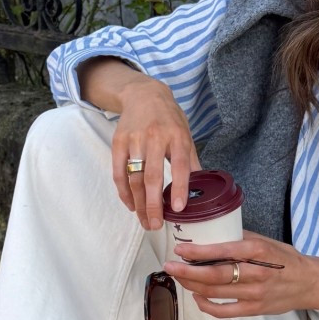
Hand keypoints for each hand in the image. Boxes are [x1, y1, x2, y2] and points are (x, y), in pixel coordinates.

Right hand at [95, 67, 199, 230]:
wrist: (144, 94)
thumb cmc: (169, 119)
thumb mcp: (186, 134)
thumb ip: (190, 161)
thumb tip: (200, 189)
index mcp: (177, 136)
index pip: (179, 165)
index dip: (179, 188)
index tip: (178, 209)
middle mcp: (155, 137)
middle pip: (152, 177)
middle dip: (153, 204)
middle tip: (155, 225)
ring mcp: (134, 140)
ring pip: (134, 178)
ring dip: (138, 203)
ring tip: (144, 220)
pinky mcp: (118, 142)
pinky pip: (119, 172)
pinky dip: (123, 192)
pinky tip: (131, 205)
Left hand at [167, 232, 318, 318]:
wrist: (309, 283)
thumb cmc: (286, 259)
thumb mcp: (265, 241)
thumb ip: (240, 239)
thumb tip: (211, 235)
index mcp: (258, 251)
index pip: (222, 252)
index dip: (196, 252)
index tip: (179, 249)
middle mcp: (255, 273)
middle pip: (213, 276)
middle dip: (186, 271)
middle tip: (169, 266)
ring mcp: (254, 294)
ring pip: (214, 293)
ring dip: (192, 285)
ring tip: (179, 277)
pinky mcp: (254, 310)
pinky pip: (223, 311)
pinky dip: (206, 305)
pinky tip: (196, 296)